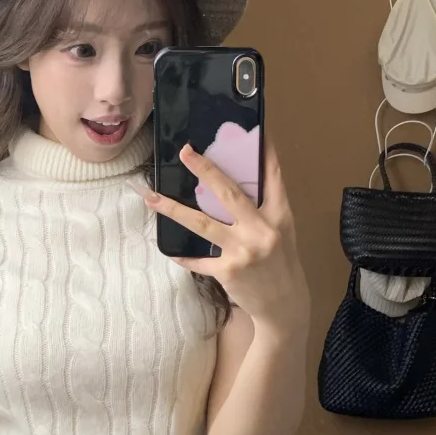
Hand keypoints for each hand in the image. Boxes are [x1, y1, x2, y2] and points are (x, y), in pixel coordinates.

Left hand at [140, 138, 309, 333]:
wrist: (284, 307)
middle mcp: (262, 231)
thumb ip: (263, 210)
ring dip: (173, 209)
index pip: (272, 177)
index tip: (255, 127)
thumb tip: (233, 185)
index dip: (264, 151)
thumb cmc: (282, 265)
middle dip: (205, 170)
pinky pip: (198, 260)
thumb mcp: (283, 233)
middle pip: (228, 193)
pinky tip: (170, 250)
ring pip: (202, 224)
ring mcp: (243, 251)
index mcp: (279, 216)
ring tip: (151, 197)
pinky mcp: (227, 271)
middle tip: (185, 152)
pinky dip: (183, 255)